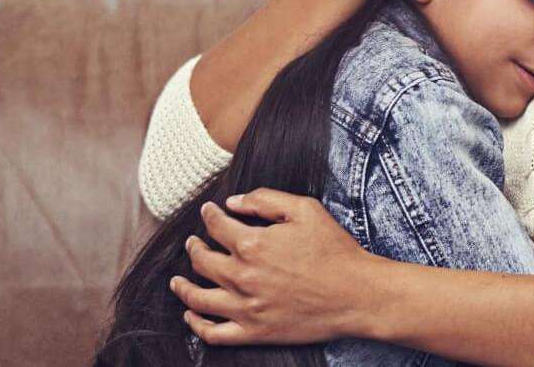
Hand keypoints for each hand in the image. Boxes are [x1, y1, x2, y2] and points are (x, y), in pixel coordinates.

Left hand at [172, 189, 377, 345]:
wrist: (356, 294)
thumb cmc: (335, 250)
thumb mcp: (306, 210)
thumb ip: (266, 199)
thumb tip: (233, 202)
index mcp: (252, 244)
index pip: (216, 226)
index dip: (209, 216)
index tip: (209, 211)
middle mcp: (242, 276)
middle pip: (202, 261)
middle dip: (193, 247)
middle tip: (192, 243)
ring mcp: (245, 308)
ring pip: (198, 297)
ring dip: (183, 287)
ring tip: (177, 280)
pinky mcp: (254, 332)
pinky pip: (213, 333)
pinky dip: (196, 324)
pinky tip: (192, 314)